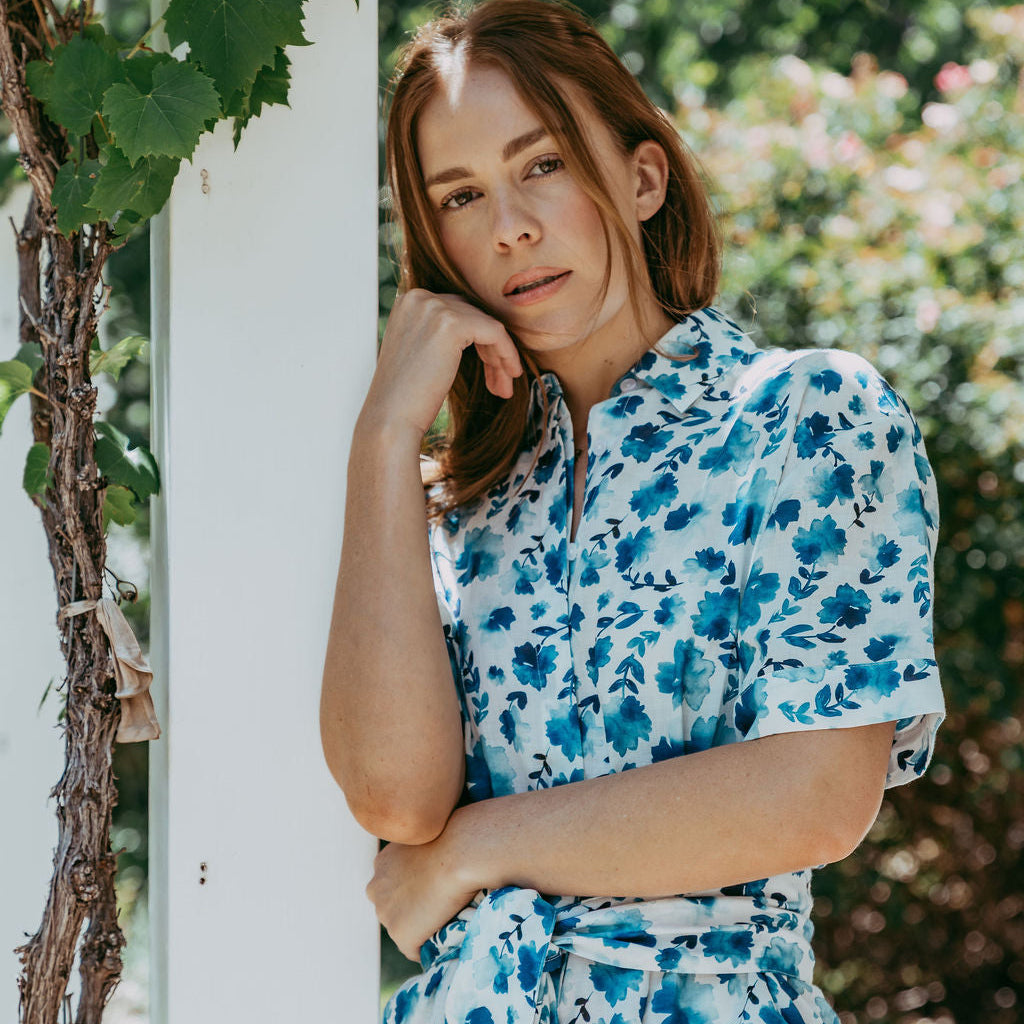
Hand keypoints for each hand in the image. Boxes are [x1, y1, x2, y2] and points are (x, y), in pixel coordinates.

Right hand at [363, 289, 522, 440]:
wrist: (390, 420)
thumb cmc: (405, 397)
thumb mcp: (420, 353)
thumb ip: (440, 335)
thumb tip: (478, 332)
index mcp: (409, 301)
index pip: (457, 311)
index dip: (478, 342)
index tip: (490, 371)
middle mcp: (419, 298)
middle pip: (473, 316)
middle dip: (490, 350)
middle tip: (500, 383)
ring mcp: (434, 308)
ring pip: (486, 325)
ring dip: (499, 357)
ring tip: (504, 388)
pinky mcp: (451, 324)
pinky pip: (495, 332)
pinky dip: (507, 353)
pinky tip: (511, 376)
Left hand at [366, 831, 479, 961]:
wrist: (458, 855)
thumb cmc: (453, 839)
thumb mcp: (427, 839)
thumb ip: (420, 856)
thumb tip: (435, 865)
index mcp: (382, 863)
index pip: (393, 887)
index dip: (414, 891)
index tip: (433, 888)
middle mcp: (376, 888)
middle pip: (393, 909)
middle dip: (412, 910)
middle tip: (440, 904)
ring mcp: (387, 913)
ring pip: (403, 929)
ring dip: (420, 928)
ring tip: (446, 917)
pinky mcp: (401, 934)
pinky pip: (414, 949)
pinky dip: (429, 945)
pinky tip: (447, 932)